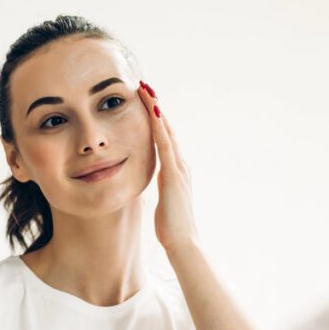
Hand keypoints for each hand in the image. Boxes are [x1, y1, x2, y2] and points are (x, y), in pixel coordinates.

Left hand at [137, 82, 199, 254]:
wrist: (184, 243)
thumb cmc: (171, 227)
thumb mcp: (163, 201)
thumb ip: (161, 187)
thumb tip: (155, 181)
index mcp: (176, 171)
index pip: (164, 139)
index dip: (155, 120)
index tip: (146, 102)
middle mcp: (181, 165)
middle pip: (167, 129)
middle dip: (156, 107)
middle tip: (145, 86)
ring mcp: (179, 169)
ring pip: (166, 131)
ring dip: (156, 109)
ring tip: (146, 89)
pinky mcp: (174, 175)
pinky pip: (165, 145)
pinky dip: (159, 127)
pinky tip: (153, 111)